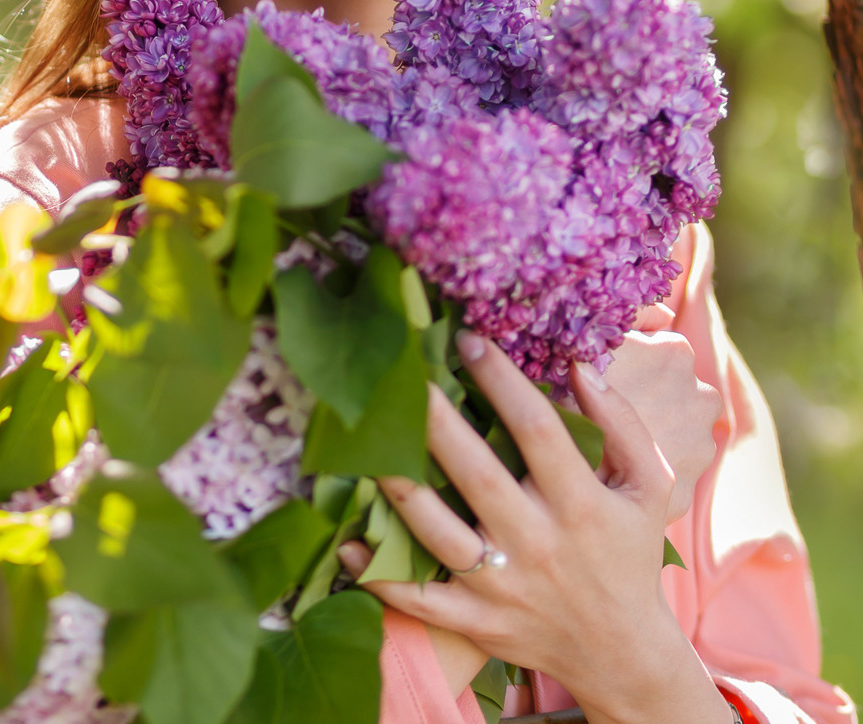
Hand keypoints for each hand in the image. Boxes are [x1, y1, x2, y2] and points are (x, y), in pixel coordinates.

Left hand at [345, 332, 730, 723]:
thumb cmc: (629, 553)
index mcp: (580, 503)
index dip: (502, 381)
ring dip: (400, 491)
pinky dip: (381, 575)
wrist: (624, 655)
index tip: (469, 341)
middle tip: (404, 378)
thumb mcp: (647, 487)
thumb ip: (621, 425)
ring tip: (367, 447)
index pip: (537, 429)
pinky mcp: (478, 623)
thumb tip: (580, 367)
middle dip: (438, 424)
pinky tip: (348, 540)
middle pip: (478, 474)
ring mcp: (504, 587)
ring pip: (440, 535)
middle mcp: (538, 542)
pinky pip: (421, 600)